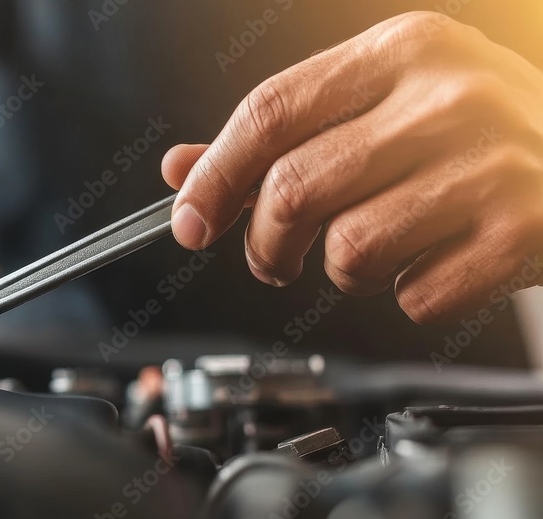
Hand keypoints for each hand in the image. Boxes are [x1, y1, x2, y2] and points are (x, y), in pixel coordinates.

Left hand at [163, 11, 542, 323]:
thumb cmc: (476, 137)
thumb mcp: (385, 107)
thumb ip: (285, 136)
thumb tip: (183, 169)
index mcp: (403, 50)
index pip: (270, 112)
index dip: (214, 176)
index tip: (190, 221)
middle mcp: (448, 96)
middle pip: (294, 187)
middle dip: (265, 243)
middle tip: (273, 258)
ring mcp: (491, 163)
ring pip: (348, 250)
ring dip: (344, 271)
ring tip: (379, 251)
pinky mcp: (524, 230)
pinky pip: (415, 295)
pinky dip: (411, 295)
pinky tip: (439, 262)